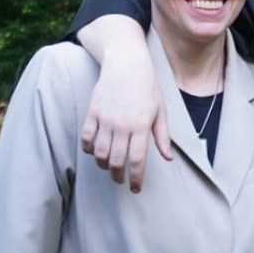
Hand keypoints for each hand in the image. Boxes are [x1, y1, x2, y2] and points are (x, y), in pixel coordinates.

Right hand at [77, 19, 172, 192]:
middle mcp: (122, 124)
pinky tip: (94, 152)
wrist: (126, 63)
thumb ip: (162, 136)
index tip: (135, 189)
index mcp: (142, 126)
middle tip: (121, 181)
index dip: (135, 178)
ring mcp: (105, 118)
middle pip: (116, 160)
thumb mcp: (160, 111)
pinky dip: (88, 149)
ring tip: (109, 167)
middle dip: (118, 176)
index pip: (137, 160)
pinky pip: (85, 137)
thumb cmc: (147, 88)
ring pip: (99, 152)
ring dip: (103, 164)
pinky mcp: (92, 112)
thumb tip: (168, 158)